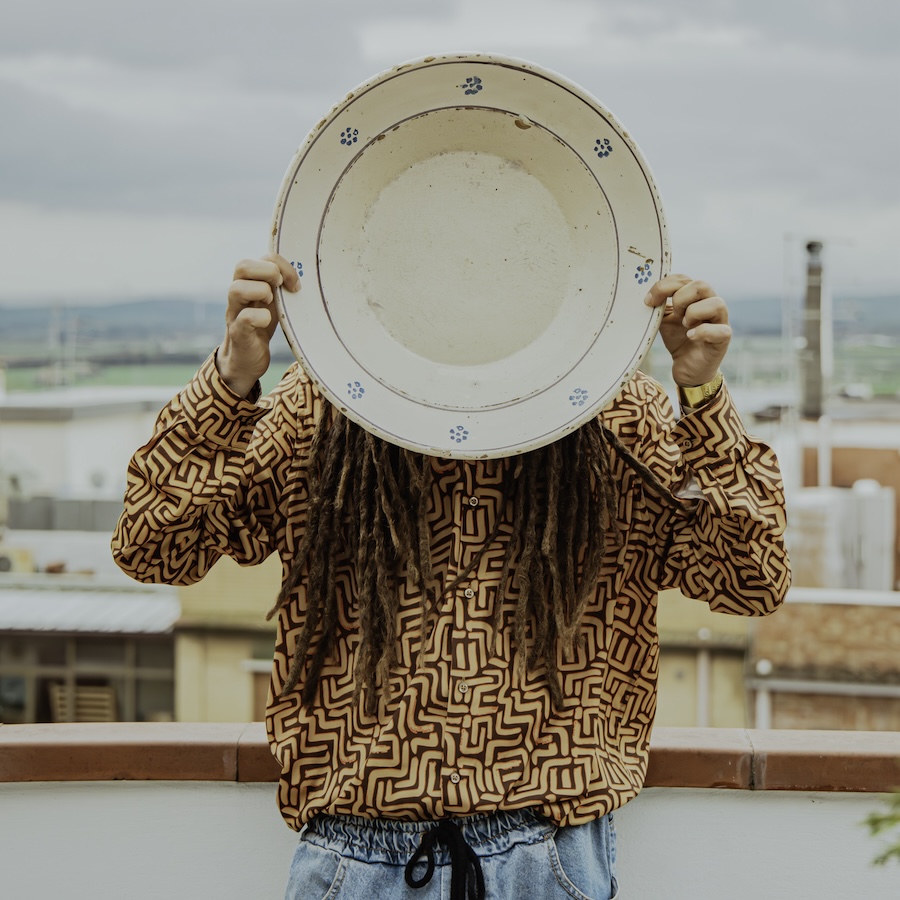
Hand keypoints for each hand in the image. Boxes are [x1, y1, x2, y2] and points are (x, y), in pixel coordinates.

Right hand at [217, 254, 299, 397]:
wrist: (246, 358)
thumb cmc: (261, 326)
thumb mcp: (273, 301)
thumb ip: (280, 285)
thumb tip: (306, 272)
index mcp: (249, 282)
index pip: (262, 258)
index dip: (282, 265)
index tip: (296, 285)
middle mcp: (238, 294)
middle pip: (242, 265)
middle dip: (269, 272)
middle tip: (281, 288)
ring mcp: (235, 313)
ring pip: (237, 289)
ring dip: (261, 292)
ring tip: (271, 304)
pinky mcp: (238, 333)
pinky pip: (245, 318)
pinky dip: (261, 317)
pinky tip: (268, 322)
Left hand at [644, 275, 730, 385]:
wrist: (687, 367)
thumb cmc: (678, 339)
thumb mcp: (664, 320)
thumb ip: (659, 306)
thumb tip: (646, 296)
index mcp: (696, 297)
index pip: (683, 279)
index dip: (664, 286)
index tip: (648, 301)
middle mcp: (711, 304)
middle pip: (702, 285)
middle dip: (681, 298)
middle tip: (673, 314)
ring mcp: (720, 321)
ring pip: (717, 303)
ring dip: (694, 313)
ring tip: (684, 325)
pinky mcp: (723, 339)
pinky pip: (720, 330)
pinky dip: (702, 332)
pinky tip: (690, 337)